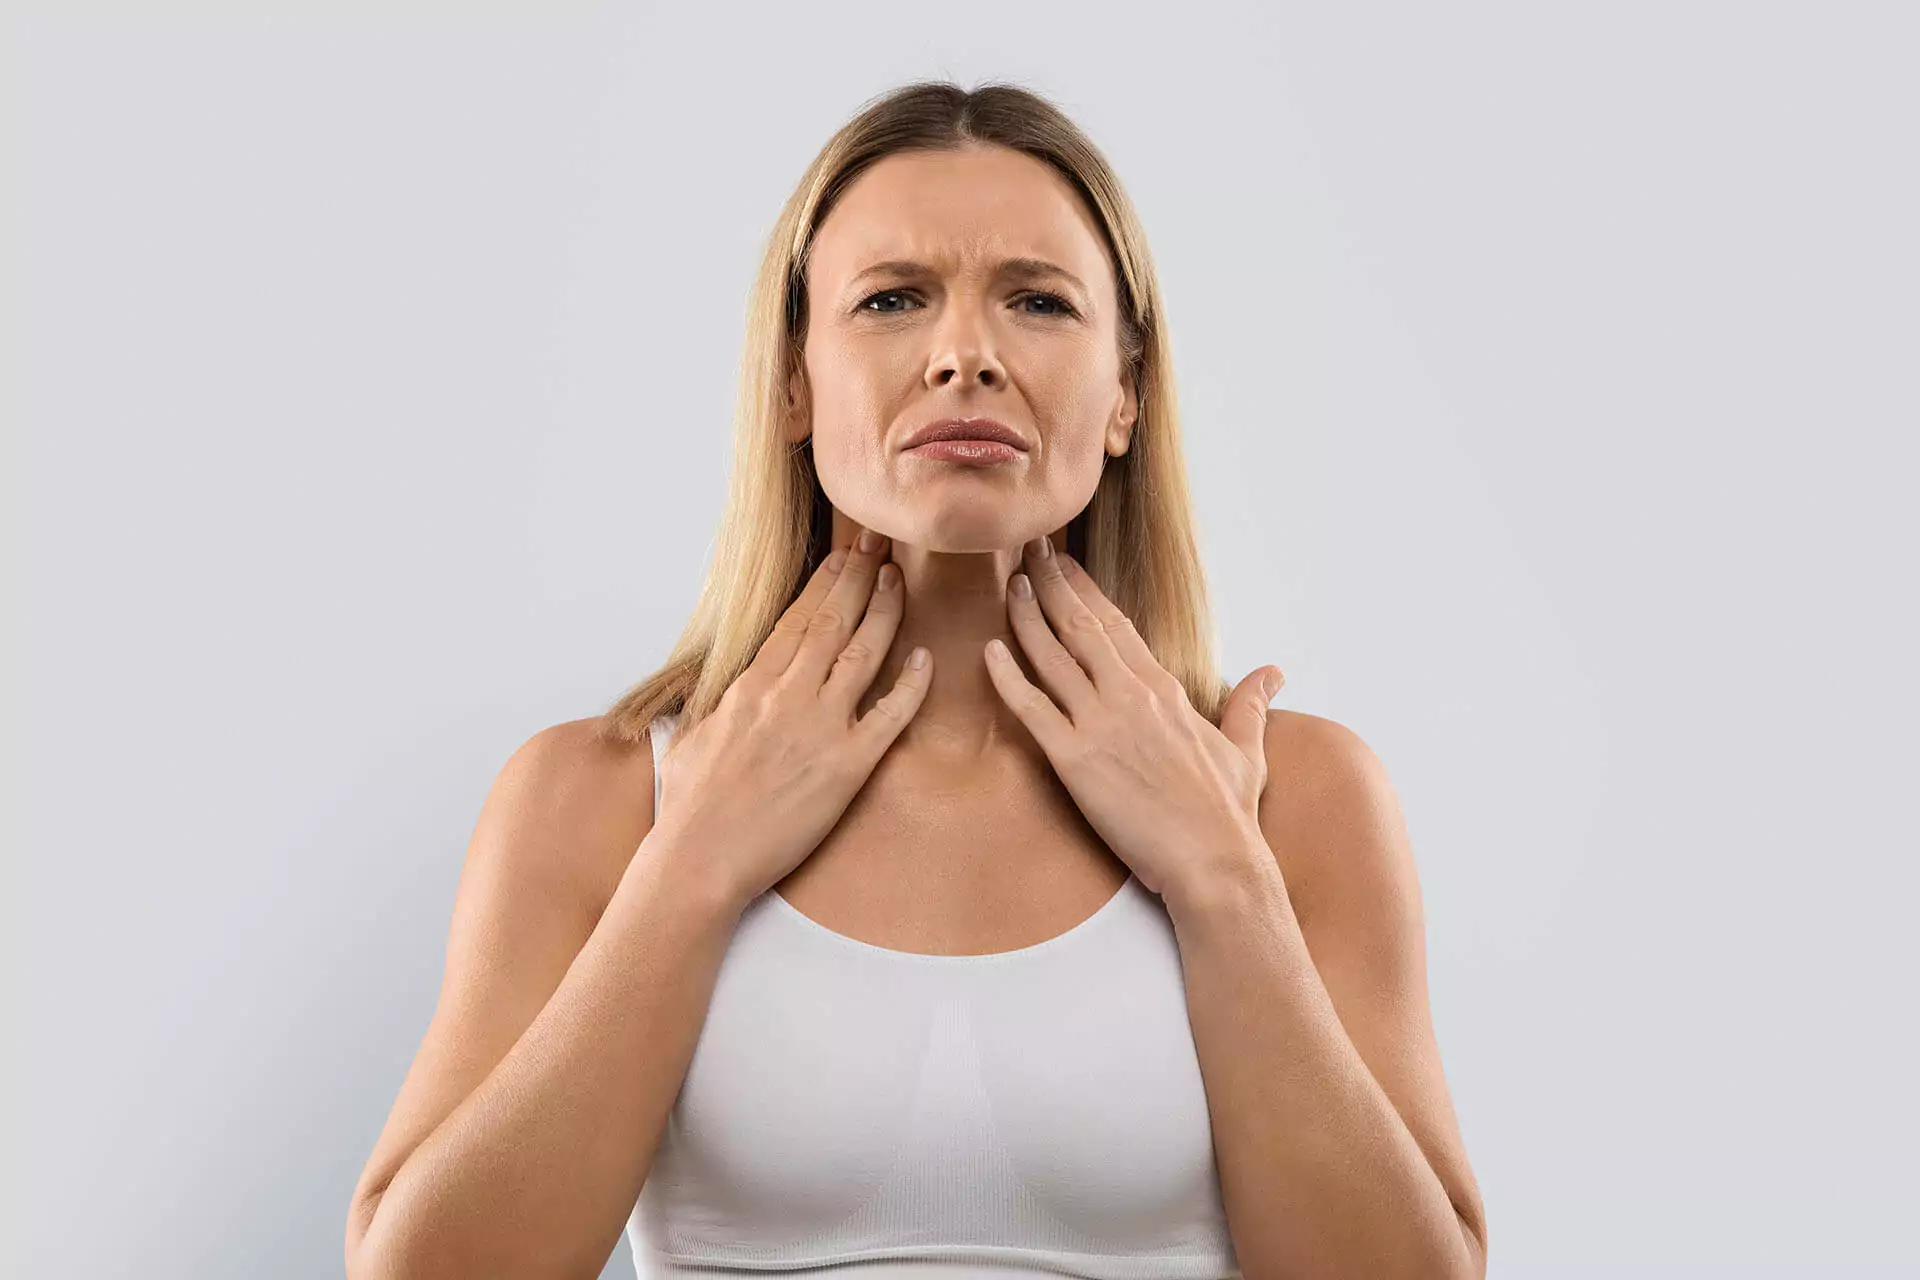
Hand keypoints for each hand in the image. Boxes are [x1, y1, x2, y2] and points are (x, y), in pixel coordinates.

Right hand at [650, 526, 932, 910]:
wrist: (700, 856)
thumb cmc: (689, 806)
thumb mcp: (693, 737)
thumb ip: (719, 705)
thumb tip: (728, 690)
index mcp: (750, 686)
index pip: (797, 619)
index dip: (826, 582)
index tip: (846, 555)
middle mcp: (787, 696)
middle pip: (833, 621)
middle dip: (861, 577)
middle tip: (883, 545)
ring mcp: (820, 728)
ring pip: (863, 654)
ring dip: (885, 612)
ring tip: (901, 581)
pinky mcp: (847, 766)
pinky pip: (889, 716)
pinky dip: (911, 685)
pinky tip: (925, 659)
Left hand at [985, 535, 1284, 906]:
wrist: (1216, 861)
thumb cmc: (1229, 812)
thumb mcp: (1247, 748)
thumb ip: (1251, 703)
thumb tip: (1273, 672)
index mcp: (1165, 689)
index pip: (1116, 624)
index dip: (1085, 590)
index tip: (1063, 563)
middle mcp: (1131, 696)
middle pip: (1080, 626)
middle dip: (1050, 583)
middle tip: (1026, 548)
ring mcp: (1101, 724)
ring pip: (1053, 657)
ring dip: (1026, 617)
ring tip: (1008, 583)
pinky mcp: (1076, 760)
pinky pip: (1032, 710)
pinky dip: (1008, 678)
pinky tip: (988, 652)